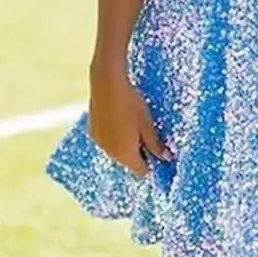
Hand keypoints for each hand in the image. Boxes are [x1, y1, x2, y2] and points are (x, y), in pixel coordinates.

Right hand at [87, 61, 171, 176]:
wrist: (107, 86)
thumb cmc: (130, 104)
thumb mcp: (147, 124)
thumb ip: (155, 144)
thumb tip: (165, 157)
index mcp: (126, 154)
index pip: (141, 170)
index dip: (152, 164)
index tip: (159, 153)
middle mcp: (110, 153)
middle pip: (128, 162)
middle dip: (139, 153)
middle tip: (148, 136)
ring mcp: (100, 143)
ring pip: (116, 151)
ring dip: (126, 145)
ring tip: (133, 125)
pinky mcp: (92, 132)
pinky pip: (107, 141)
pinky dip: (114, 136)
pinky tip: (120, 120)